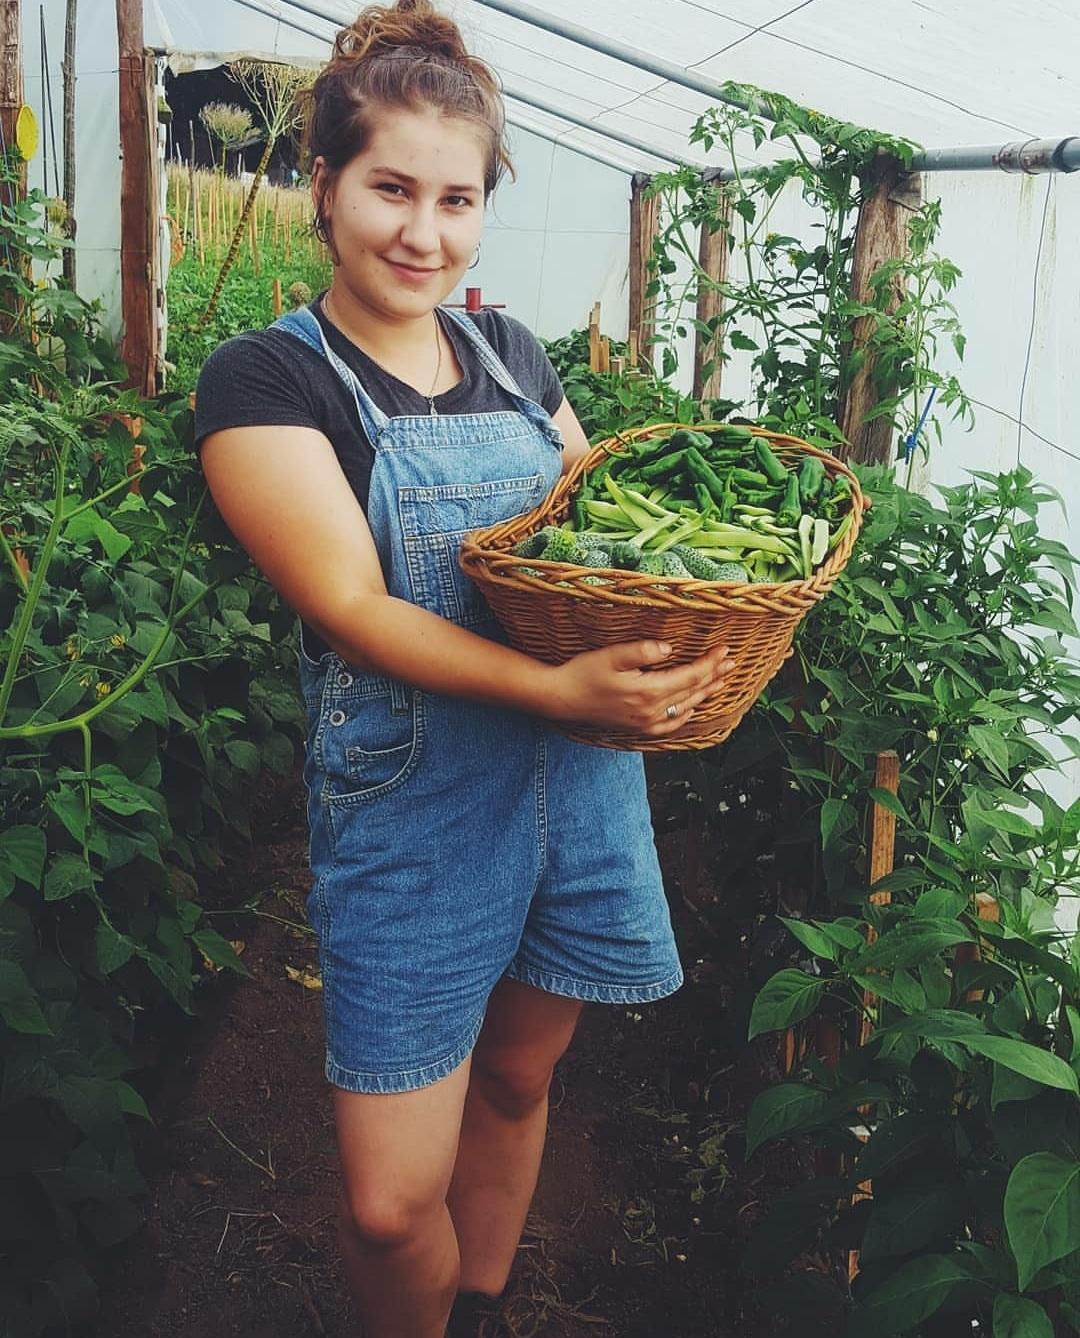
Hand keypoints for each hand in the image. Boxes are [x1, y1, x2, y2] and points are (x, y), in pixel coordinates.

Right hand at [541, 640, 731, 735]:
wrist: (562, 698)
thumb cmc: (583, 672)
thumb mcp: (611, 655)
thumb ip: (641, 651)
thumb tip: (669, 649)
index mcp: (648, 692)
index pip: (690, 676)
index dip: (710, 662)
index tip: (725, 648)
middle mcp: (651, 711)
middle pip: (693, 692)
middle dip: (714, 675)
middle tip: (732, 661)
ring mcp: (646, 722)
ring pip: (686, 707)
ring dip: (706, 693)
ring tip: (722, 680)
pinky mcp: (639, 727)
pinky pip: (673, 723)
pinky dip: (688, 712)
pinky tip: (693, 705)